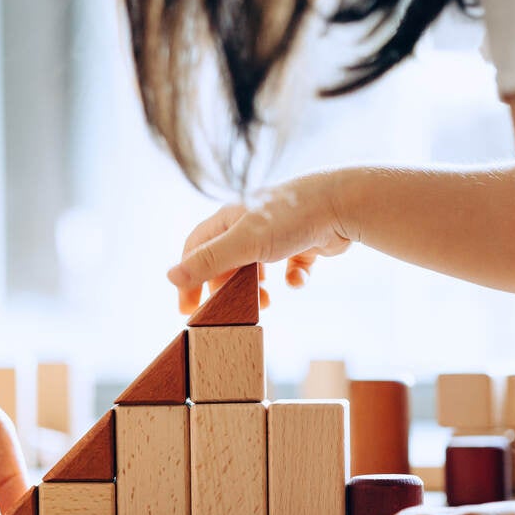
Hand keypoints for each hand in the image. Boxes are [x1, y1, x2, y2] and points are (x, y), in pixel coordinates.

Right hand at [167, 170, 353, 313]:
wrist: (344, 203)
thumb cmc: (291, 217)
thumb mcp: (243, 243)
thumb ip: (208, 262)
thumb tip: (170, 277)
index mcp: (229, 219)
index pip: (196, 250)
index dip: (188, 279)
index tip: (188, 308)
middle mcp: (250, 223)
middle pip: (226, 262)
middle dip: (228, 288)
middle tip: (231, 311)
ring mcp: (278, 233)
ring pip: (257, 267)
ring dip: (258, 288)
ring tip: (266, 301)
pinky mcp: (304, 242)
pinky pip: (291, 266)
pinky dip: (292, 278)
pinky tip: (298, 281)